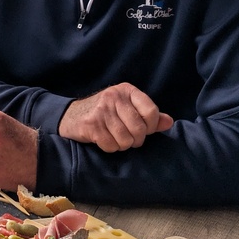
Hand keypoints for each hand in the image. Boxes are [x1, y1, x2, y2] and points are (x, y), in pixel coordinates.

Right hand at [58, 83, 172, 151]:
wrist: (69, 116)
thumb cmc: (103, 113)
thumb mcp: (126, 108)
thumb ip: (148, 115)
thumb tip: (169, 122)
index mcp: (126, 90)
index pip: (151, 111)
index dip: (151, 127)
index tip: (143, 130)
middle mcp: (114, 97)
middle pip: (139, 128)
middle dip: (136, 139)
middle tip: (128, 138)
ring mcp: (101, 110)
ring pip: (126, 139)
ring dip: (122, 145)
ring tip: (115, 138)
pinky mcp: (91, 124)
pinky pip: (111, 145)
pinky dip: (110, 148)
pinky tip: (103, 140)